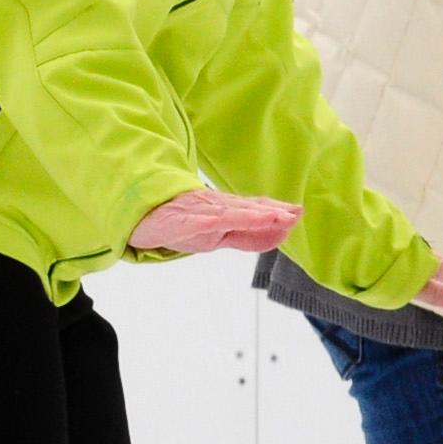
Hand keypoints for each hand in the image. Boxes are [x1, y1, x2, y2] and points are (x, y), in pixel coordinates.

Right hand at [129, 187, 300, 256]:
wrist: (144, 215)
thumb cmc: (184, 223)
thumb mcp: (221, 235)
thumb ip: (250, 236)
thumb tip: (282, 235)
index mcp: (229, 210)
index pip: (257, 209)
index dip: (277, 210)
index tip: (298, 211)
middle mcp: (217, 207)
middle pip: (246, 209)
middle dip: (270, 212)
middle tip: (293, 213)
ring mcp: (197, 212)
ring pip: (226, 213)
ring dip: (248, 215)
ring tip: (269, 217)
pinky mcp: (177, 220)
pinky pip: (193, 220)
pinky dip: (206, 220)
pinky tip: (217, 222)